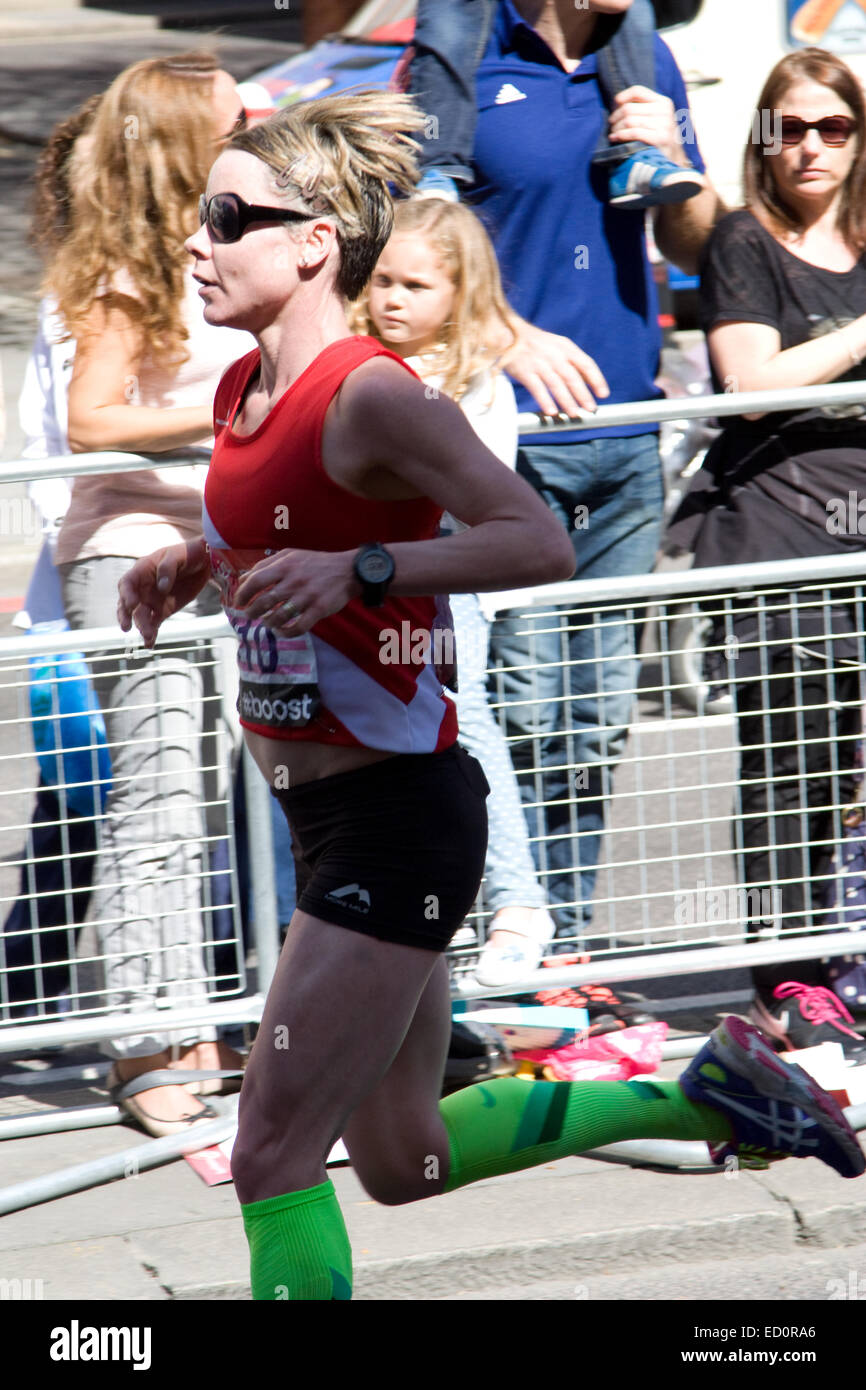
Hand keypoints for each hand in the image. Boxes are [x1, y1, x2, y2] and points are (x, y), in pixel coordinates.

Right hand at [117, 537, 210, 647]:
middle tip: (126, 627)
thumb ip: (168, 569)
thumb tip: (162, 587)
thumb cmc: (187, 553)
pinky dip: (151, 634)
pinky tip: (150, 644)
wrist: (204, 562)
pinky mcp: (162, 611)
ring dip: (141, 627)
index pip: (127, 583)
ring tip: (147, 637)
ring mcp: (151, 600)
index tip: (132, 605)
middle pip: (127, 603)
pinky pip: (153, 624)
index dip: (126, 594)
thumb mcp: (178, 555)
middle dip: (125, 615)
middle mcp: (143, 587)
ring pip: (140, 616)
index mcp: (142, 571)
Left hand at [232, 548, 358, 634]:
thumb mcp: (290, 555)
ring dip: (268, 622)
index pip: (256, 580)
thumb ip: (266, 565)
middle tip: (250, 615)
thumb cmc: (315, 563)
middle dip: (252, 612)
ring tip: (266, 622)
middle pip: (264, 601)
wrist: (348, 570)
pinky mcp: (319, 609)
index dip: (243, 593)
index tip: (238, 602)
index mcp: (285, 565)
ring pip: (279, 616)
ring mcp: (307, 596)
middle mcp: (294, 580)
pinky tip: (281, 631)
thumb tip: (243, 578)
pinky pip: (298, 627)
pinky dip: (285, 632)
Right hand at [502, 319, 608, 416]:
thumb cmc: (537, 344)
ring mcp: (539, 363)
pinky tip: (552, 412)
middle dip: (583, 394)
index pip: (586, 364)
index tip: (603, 394)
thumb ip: (573, 361)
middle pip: (572, 377)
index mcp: (566, 347)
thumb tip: (590, 381)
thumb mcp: (557, 345)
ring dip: (567, 400)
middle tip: (591, 409)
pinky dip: (545, 400)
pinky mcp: (525, 372)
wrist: (508, 333)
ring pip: (556, 384)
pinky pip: (537, 388)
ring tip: (574, 413)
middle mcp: (554, 355)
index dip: (596, 379)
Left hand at [609, 85, 697, 168]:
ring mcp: (664, 125)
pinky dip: (621, 135)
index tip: (615, 105)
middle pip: (629, 108)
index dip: (622, 97)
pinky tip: (615, 138)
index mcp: (663, 102)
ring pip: (629, 121)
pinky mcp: (660, 139)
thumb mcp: (656, 118)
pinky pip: (634, 133)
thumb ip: (642, 109)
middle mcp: (665, 111)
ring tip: (613, 133)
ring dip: (616, 128)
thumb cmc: (659, 137)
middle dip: (616, 116)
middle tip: (611, 124)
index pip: (638, 91)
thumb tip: (618, 103)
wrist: (674, 158)